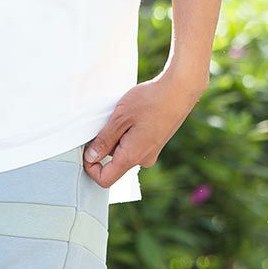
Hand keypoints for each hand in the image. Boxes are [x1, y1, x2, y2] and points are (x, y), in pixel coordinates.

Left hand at [82, 70, 205, 192]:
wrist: (180, 89)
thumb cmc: (151, 100)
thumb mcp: (120, 118)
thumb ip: (104, 140)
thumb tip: (91, 158)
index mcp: (132, 156)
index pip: (105, 179)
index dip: (91, 168)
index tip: (87, 150)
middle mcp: (143, 159)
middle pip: (114, 164)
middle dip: (105, 146)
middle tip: (107, 122)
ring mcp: (151, 152)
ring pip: (124, 152)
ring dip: (117, 136)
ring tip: (124, 115)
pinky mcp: (156, 143)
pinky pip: (135, 144)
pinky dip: (128, 133)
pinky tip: (133, 115)